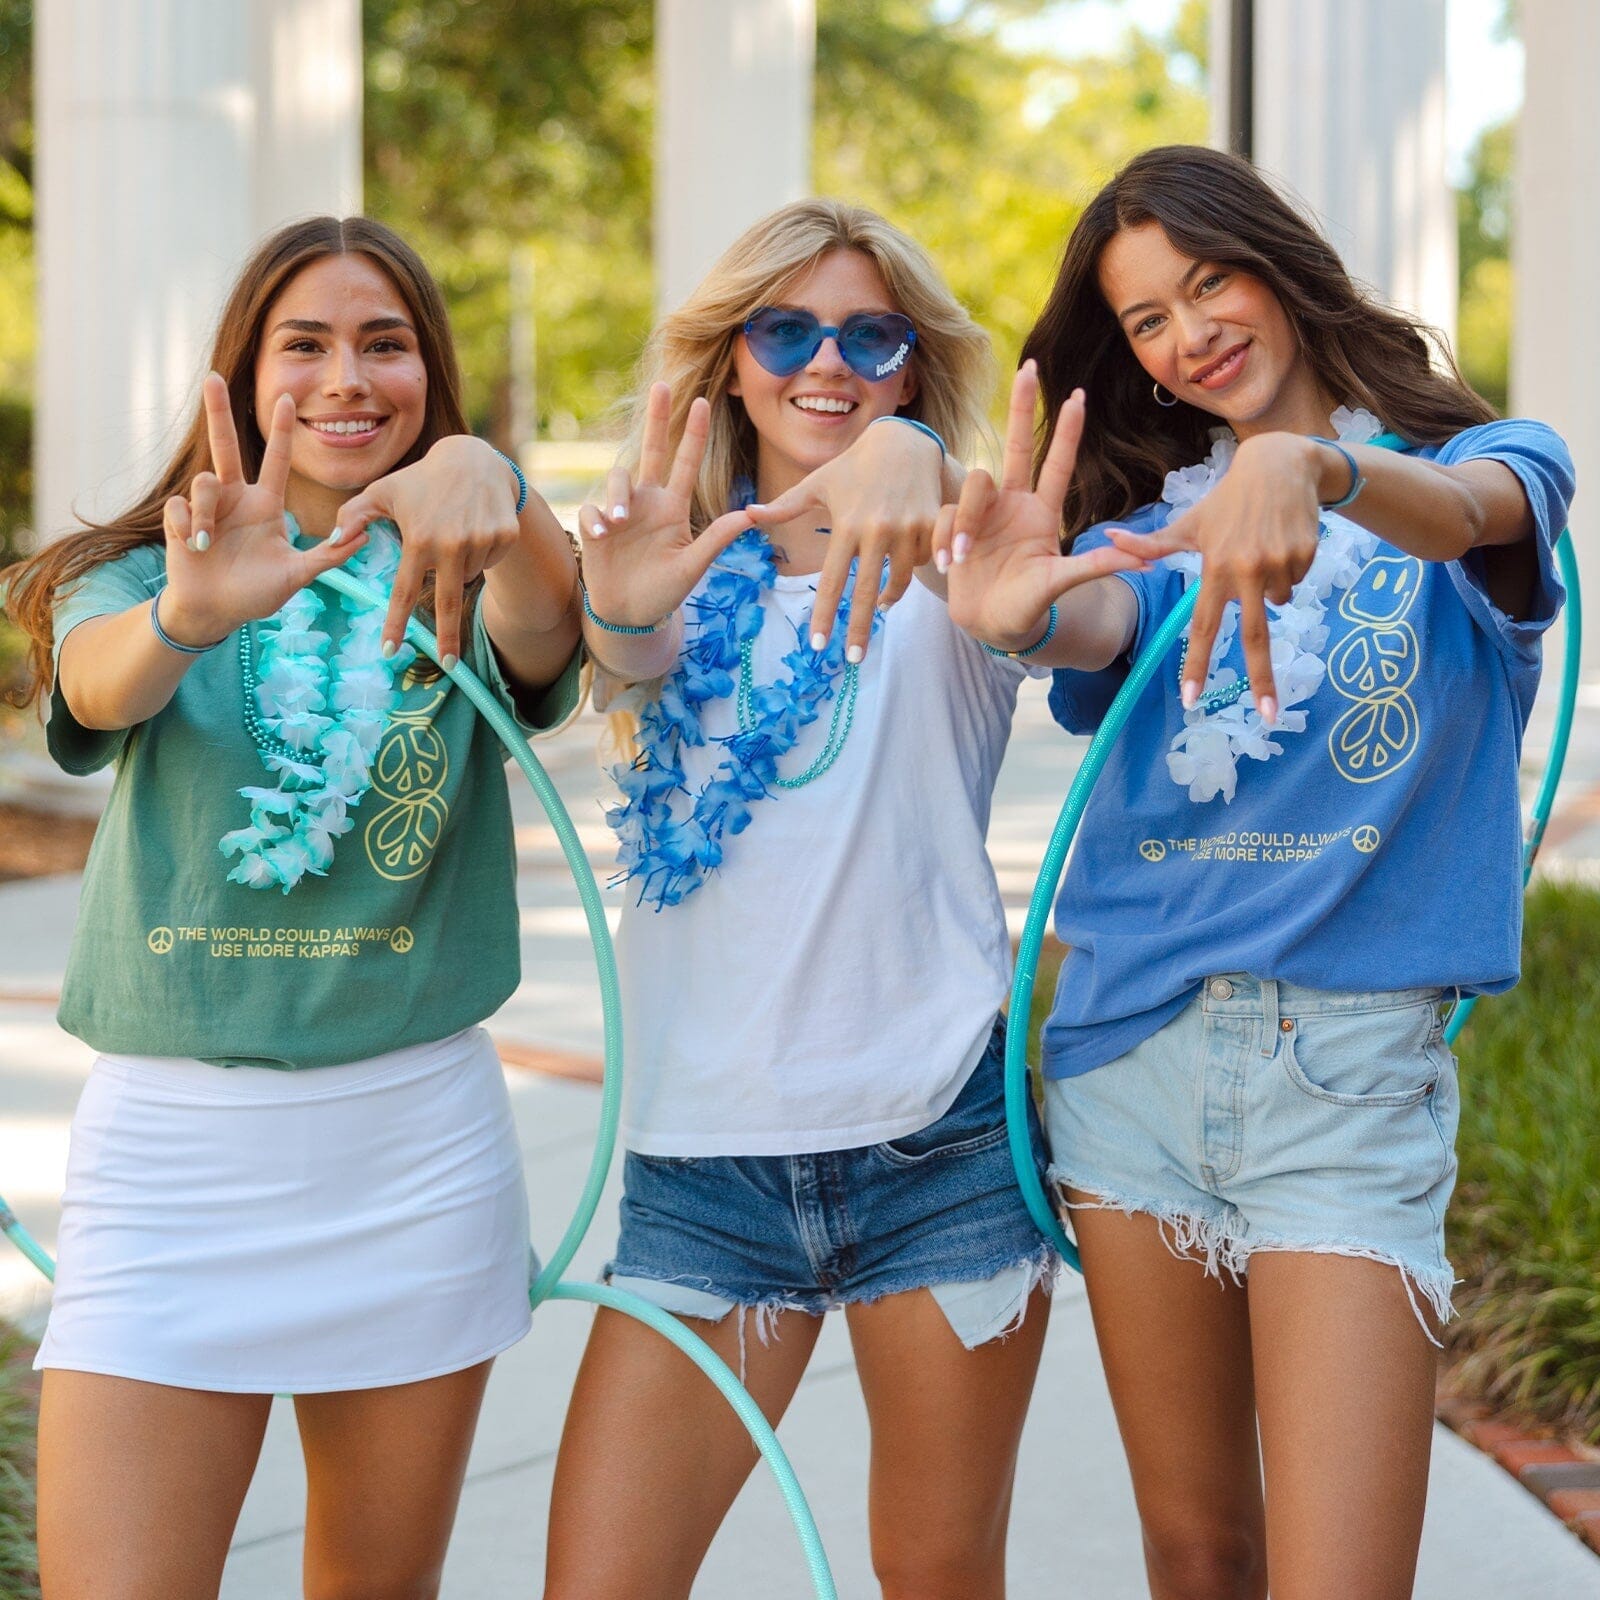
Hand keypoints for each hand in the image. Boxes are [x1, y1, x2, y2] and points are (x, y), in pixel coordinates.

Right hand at [159, 373, 367, 644]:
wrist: (216, 612)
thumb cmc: (257, 593)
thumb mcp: (297, 575)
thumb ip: (328, 557)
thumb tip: (363, 536)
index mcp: (265, 505)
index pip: (275, 460)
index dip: (281, 431)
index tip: (288, 399)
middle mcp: (235, 498)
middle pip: (225, 446)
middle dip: (217, 411)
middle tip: (213, 376)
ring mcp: (207, 507)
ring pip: (204, 482)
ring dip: (207, 512)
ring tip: (208, 544)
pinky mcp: (180, 519)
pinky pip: (181, 507)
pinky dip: (189, 527)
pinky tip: (194, 546)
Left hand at [336, 434, 523, 666]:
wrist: (474, 460)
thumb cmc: (420, 480)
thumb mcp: (382, 491)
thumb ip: (352, 515)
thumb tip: (332, 541)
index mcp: (419, 538)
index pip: (404, 591)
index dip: (396, 623)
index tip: (389, 650)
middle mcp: (452, 544)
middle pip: (448, 603)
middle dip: (448, 638)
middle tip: (447, 664)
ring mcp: (482, 541)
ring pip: (467, 576)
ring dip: (458, 567)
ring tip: (454, 533)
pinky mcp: (505, 537)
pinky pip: (488, 563)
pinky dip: (480, 554)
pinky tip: (474, 528)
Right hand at [576, 382, 750, 626]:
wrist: (630, 614)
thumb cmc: (664, 591)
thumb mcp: (693, 566)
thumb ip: (715, 540)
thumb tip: (750, 516)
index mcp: (673, 507)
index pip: (685, 462)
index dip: (693, 433)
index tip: (703, 401)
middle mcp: (647, 501)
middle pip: (652, 449)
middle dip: (658, 417)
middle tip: (663, 384)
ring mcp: (620, 511)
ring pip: (618, 478)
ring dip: (619, 495)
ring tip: (621, 523)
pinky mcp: (595, 526)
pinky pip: (593, 510)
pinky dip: (598, 519)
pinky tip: (604, 536)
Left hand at [742, 415, 945, 660]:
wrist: (903, 441)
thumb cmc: (853, 466)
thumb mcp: (818, 483)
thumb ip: (784, 506)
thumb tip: (747, 514)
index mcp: (846, 524)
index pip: (832, 581)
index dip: (825, 616)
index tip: (818, 645)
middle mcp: (877, 529)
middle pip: (866, 592)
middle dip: (859, 630)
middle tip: (853, 660)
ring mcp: (908, 528)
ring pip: (899, 581)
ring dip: (887, 600)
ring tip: (879, 609)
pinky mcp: (933, 525)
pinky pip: (922, 563)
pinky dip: (911, 573)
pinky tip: (900, 577)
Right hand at [942, 363, 1144, 650]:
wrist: (989, 626)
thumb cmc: (1028, 606)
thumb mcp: (1062, 585)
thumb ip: (1095, 567)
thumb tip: (1145, 561)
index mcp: (1041, 514)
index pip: (1055, 464)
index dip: (1066, 432)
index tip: (1078, 396)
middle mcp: (1011, 504)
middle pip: (1015, 445)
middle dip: (1020, 406)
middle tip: (1028, 365)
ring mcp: (980, 513)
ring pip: (973, 485)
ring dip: (963, 520)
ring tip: (961, 557)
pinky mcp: (953, 525)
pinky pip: (944, 516)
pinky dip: (946, 539)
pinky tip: (948, 564)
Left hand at [1106, 431, 1321, 722]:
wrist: (1282, 464)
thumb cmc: (1227, 500)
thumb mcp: (1190, 522)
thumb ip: (1152, 544)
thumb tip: (1108, 539)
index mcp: (1214, 568)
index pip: (1202, 627)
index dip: (1196, 664)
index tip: (1192, 699)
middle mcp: (1247, 571)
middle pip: (1254, 637)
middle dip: (1262, 681)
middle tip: (1267, 716)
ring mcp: (1279, 564)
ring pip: (1279, 602)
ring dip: (1271, 589)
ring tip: (1262, 550)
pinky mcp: (1306, 556)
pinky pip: (1297, 582)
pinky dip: (1289, 571)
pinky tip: (1282, 541)